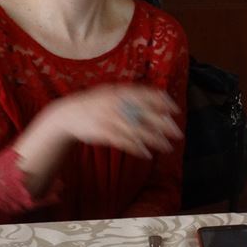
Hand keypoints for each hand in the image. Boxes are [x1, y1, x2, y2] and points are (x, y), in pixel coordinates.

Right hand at [43, 84, 183, 159]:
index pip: (146, 94)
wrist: (68, 114)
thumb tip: (159, 98)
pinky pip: (123, 142)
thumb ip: (132, 95)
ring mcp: (110, 119)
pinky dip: (136, 148)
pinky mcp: (103, 133)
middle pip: (145, 114)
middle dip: (164, 124)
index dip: (162, 101)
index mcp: (120, 92)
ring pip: (137, 130)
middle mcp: (117, 104)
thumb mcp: (112, 92)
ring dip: (154, 140)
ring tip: (167, 147)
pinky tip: (147, 154)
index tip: (175, 109)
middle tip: (178, 133)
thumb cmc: (96, 103)